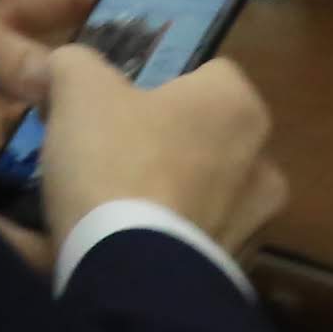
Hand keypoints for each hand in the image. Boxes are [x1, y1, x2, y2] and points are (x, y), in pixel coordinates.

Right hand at [36, 46, 284, 256]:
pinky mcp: (234, 268)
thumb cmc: (117, 160)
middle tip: (111, 148)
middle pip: (207, 136)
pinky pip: (196, 238)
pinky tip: (124, 237)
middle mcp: (263, 162)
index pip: (209, 73)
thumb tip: (69, 64)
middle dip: (167, 141)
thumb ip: (75, 61)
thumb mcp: (77, 87)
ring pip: (205, 191)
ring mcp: (254, 223)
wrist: (134, 270)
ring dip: (171, 192)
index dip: (160, 80)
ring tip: (112, 201)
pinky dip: (168, 235)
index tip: (119, 97)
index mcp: (237, 106)